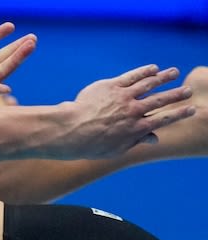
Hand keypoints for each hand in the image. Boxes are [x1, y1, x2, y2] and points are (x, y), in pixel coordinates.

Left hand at [68, 64, 194, 157]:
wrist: (70, 131)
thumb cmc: (90, 145)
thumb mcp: (116, 149)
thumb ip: (137, 141)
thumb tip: (155, 139)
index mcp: (137, 128)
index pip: (164, 119)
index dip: (179, 114)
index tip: (192, 109)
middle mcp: (134, 110)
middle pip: (161, 99)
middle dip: (177, 94)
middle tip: (188, 90)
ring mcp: (124, 96)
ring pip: (149, 83)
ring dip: (164, 77)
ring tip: (174, 72)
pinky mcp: (112, 86)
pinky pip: (132, 76)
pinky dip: (144, 71)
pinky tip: (153, 68)